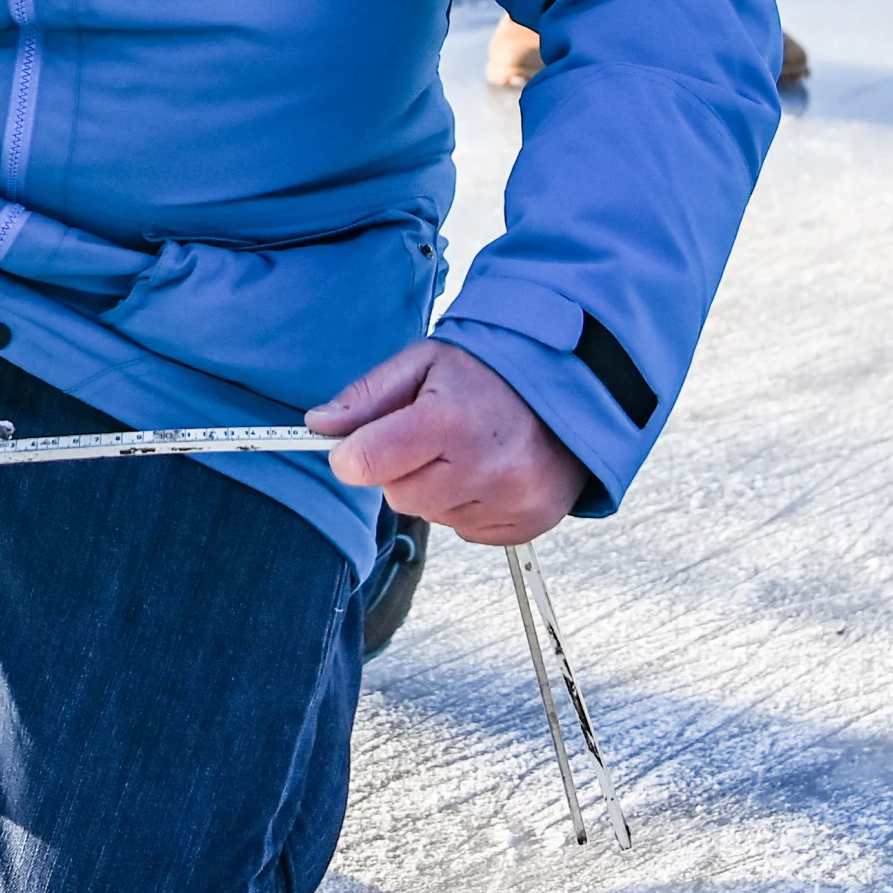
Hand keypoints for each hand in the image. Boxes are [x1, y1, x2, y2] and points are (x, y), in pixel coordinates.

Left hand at [308, 338, 585, 546]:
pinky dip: (469, 505)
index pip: (365, 463)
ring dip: (439, 488)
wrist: (574, 385)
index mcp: (449, 420)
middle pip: (397, 496)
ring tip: (470, 449)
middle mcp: (483, 468)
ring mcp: (510, 500)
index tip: (360, 444)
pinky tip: (490, 471)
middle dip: (404, 468)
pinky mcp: (527, 524)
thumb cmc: (495, 371)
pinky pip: (467, 530)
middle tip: (435, 436)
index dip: (353, 454)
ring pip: (432, 516)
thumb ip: (367, 396)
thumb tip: (318, 426)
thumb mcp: (424, 362)